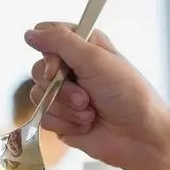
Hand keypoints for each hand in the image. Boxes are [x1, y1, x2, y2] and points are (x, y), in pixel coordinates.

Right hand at [25, 23, 169, 169]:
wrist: (139, 136)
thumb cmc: (128, 94)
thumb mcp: (96, 60)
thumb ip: (61, 42)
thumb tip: (29, 33)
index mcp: (83, 46)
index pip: (47, 38)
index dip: (48, 55)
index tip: (58, 68)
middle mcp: (71, 69)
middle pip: (38, 70)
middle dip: (61, 89)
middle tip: (86, 97)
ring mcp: (64, 96)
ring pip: (38, 96)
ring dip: (66, 109)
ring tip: (90, 113)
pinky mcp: (60, 119)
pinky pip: (43, 118)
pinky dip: (65, 124)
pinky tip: (85, 126)